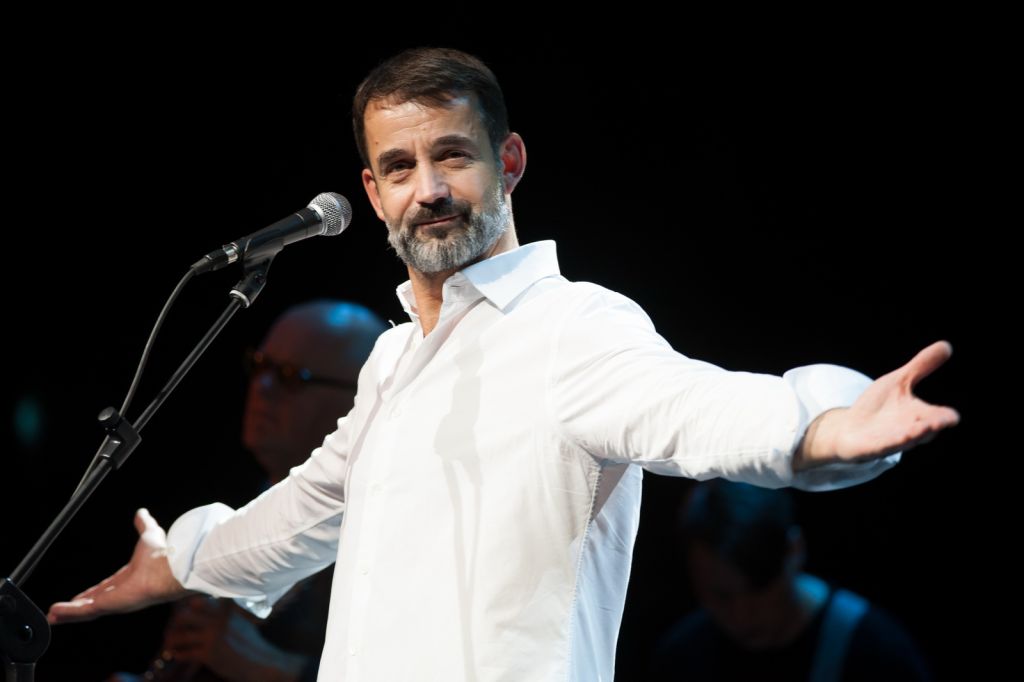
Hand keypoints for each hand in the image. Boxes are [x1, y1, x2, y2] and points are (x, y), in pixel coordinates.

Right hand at [48, 508, 187, 623]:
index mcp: (129, 579)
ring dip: (69, 613)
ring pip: (87, 610)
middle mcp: (121, 593)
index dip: (92, 593)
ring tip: (52, 616)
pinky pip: (85, 611)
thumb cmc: (163, 553)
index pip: (106, 588)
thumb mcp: (148, 534)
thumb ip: (143, 525)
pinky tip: (55, 614)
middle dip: (77, 607)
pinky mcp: (109, 605)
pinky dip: (70, 613)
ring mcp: (115, 601)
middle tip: (60, 612)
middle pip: (93, 602)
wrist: (168, 566)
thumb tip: (142, 513)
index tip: (80, 596)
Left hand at [161, 596, 307, 681]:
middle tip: (173, 628)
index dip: (186, 607)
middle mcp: (218, 618)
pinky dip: (177, 654)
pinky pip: (184, 653)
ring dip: (171, 640)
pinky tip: (177, 655)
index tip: (182, 612)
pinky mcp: (209, 653)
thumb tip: (202, 605)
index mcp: (225, 607)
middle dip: (175, 622)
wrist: (261, 663)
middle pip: (183, 614)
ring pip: (179, 635)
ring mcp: (213, 635)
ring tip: (169, 644)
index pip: (196, 601)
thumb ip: (224, 611)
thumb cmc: (250, 642)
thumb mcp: (240, 619)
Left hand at [794, 340, 959, 469]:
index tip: (952, 416)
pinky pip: (884, 446)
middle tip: (941, 422)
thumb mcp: (898, 381)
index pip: (940, 418)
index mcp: (920, 415)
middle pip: (927, 430)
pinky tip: (899, 437)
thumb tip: (947, 345)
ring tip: (924, 428)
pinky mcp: (874, 448)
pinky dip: (891, 441)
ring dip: (915, 435)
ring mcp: (892, 441)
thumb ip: (921, 366)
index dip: (946, 417)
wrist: (848, 429)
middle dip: (933, 426)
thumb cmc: (877, 407)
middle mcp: (910, 430)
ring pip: (907, 440)